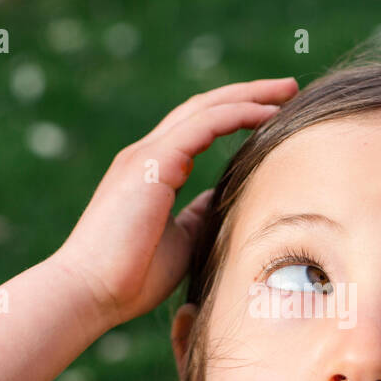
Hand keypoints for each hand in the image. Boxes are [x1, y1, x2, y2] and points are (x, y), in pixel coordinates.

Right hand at [53, 77, 298, 328]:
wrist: (90, 292)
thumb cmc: (130, 277)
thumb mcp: (180, 239)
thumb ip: (199, 213)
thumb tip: (222, 198)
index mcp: (152, 171)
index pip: (199, 127)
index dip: (237, 115)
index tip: (275, 114)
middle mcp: (147, 154)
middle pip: (205, 108)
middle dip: (249, 94)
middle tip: (289, 88)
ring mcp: (147, 155)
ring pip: (206, 108)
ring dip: (250, 96)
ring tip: (288, 90)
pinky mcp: (152, 163)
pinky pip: (203, 124)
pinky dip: (238, 114)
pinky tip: (268, 116)